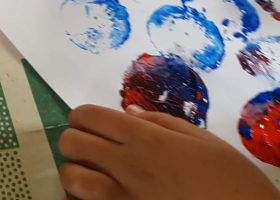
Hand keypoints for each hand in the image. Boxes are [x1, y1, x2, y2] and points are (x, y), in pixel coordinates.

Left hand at [59, 104, 279, 199]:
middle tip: (89, 147)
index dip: (81, 116)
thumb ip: (160, 122)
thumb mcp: (203, 141)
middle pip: (71, 143)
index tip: (89, 122)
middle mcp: (126, 165)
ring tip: (90, 175)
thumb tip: (128, 111)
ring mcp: (121, 197)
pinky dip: (84, 199)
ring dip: (75, 173)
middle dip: (74, 141)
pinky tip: (99, 197)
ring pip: (71, 178)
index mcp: (144, 139)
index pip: (88, 115)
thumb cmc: (231, 180)